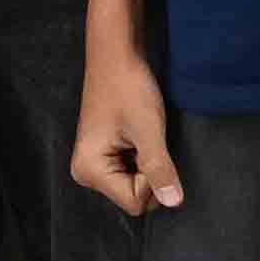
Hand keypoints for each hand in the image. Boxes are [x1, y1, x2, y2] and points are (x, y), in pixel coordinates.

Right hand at [72, 29, 187, 218]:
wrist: (116, 58)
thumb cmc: (129, 89)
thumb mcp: (148, 131)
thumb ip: (159, 169)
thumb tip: (174, 203)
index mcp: (89, 171)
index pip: (135, 202)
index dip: (152, 179)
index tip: (148, 146)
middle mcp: (85, 174)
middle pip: (134, 197)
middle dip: (150, 174)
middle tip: (145, 140)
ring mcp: (93, 166)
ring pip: (135, 186)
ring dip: (147, 165)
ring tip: (140, 135)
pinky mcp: (102, 157)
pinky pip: (131, 174)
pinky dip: (142, 159)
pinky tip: (137, 136)